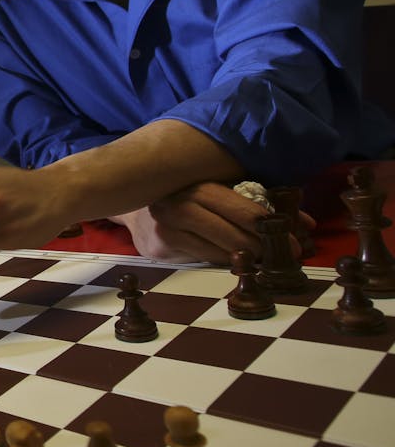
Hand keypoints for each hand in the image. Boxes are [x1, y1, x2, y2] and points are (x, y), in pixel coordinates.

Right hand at [111, 181, 310, 263]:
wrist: (138, 209)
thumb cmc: (189, 198)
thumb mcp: (222, 193)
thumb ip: (261, 205)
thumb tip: (307, 224)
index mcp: (199, 184)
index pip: (243, 208)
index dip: (271, 227)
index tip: (294, 242)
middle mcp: (180, 203)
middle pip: (233, 232)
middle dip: (263, 247)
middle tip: (284, 258)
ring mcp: (167, 225)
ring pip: (220, 249)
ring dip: (247, 258)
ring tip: (264, 261)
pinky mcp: (160, 245)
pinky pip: (204, 258)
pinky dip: (224, 260)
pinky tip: (235, 261)